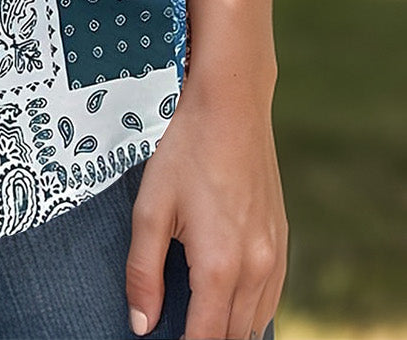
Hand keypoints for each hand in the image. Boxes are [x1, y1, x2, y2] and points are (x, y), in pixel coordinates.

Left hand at [125, 78, 286, 338]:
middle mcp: (256, 267)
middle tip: (176, 331)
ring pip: (256, 321)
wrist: (230, 106)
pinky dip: (250, 311)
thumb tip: (141, 326)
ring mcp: (275, 254)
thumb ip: (143, 272)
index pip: (206, 339)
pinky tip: (225, 302)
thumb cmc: (184, 150)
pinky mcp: (281, 240)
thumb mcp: (150, 207)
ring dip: (229, 330)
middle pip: (234, 336)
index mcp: (220, 265)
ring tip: (196, 320)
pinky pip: (270, 297)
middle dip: (206, 339)